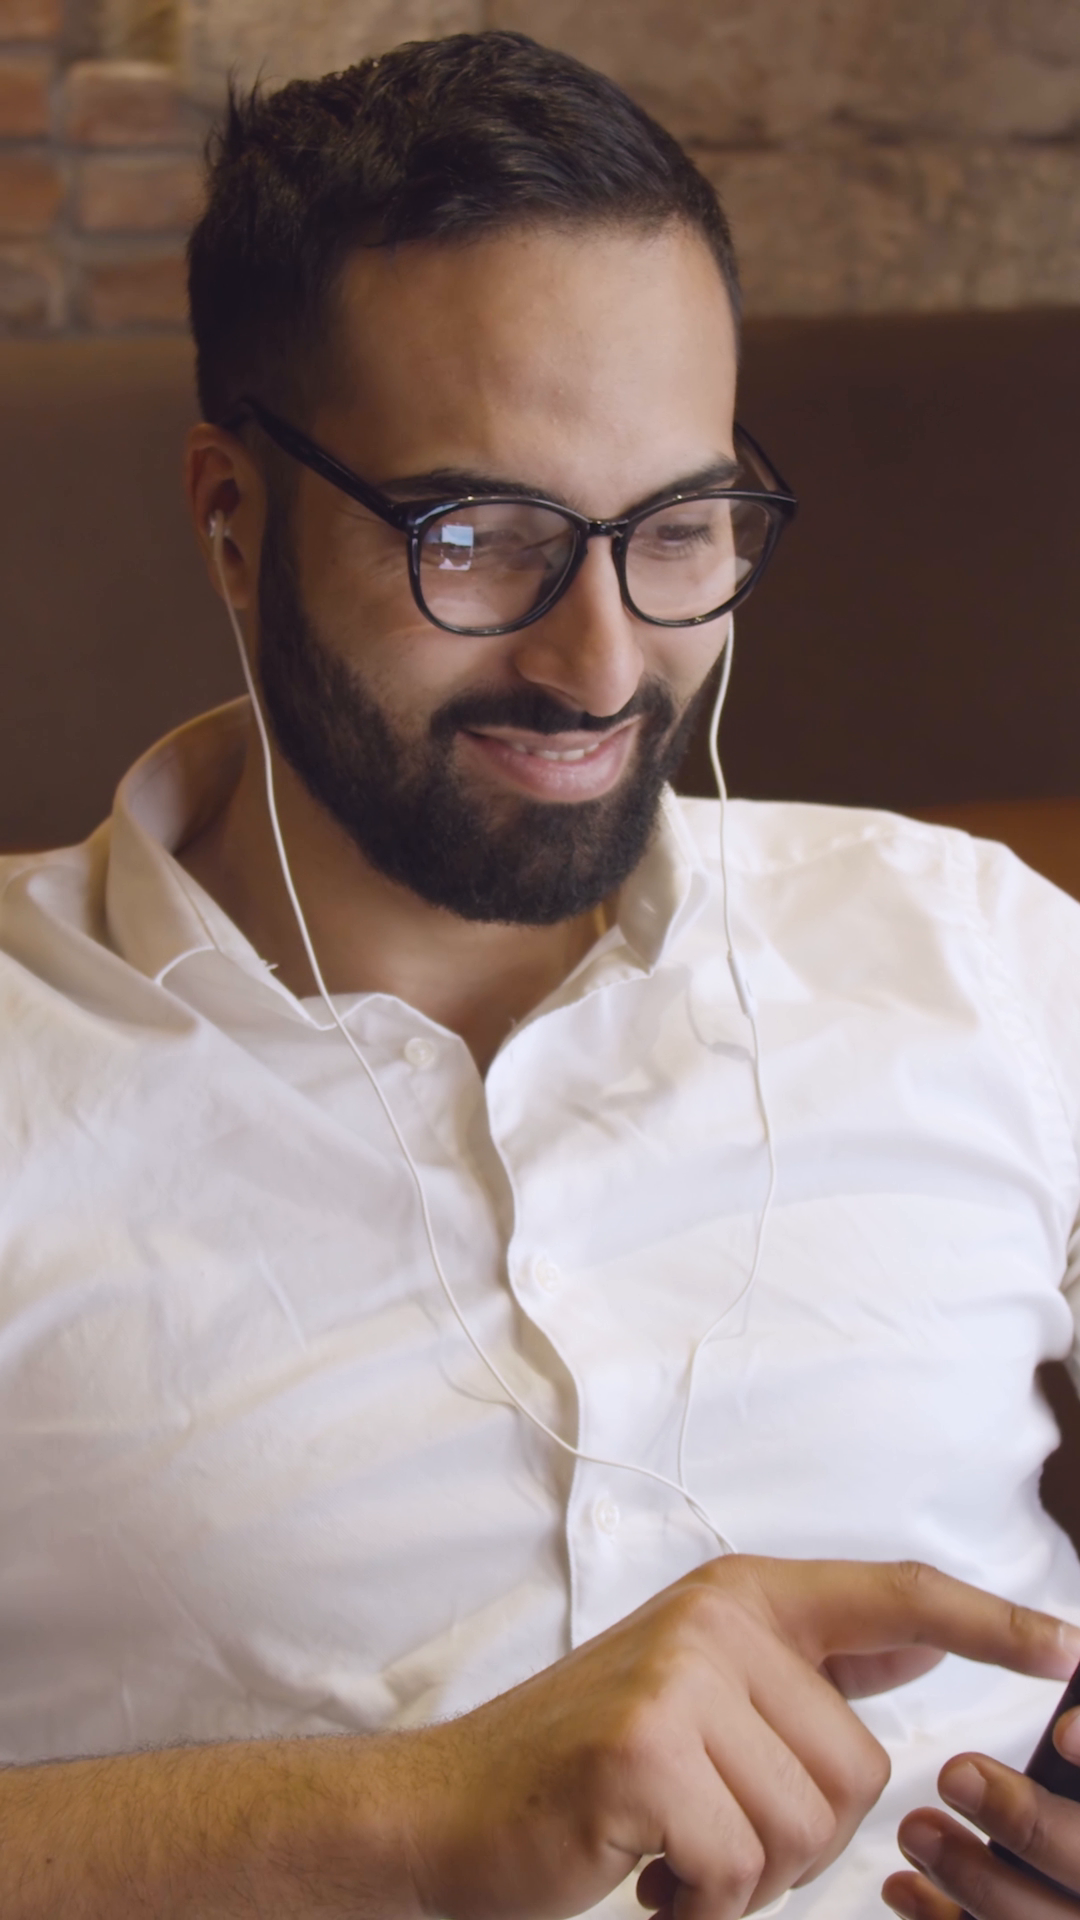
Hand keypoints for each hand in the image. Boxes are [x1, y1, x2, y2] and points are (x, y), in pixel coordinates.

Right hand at [404, 1557, 1079, 1919]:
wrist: (449, 1808)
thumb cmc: (585, 1763)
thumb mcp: (701, 1686)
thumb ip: (806, 1662)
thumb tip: (923, 1631)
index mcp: (740, 1597)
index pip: (892, 1595)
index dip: (990, 1621)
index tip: (1069, 1649)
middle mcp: (717, 1619)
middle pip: (862, 1769)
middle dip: (799, 1835)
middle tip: (708, 1828)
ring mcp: (678, 1678)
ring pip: (810, 1828)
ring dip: (749, 1875)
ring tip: (674, 1845)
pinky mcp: (643, 1752)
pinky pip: (744, 1869)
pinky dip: (705, 1903)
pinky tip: (646, 1872)